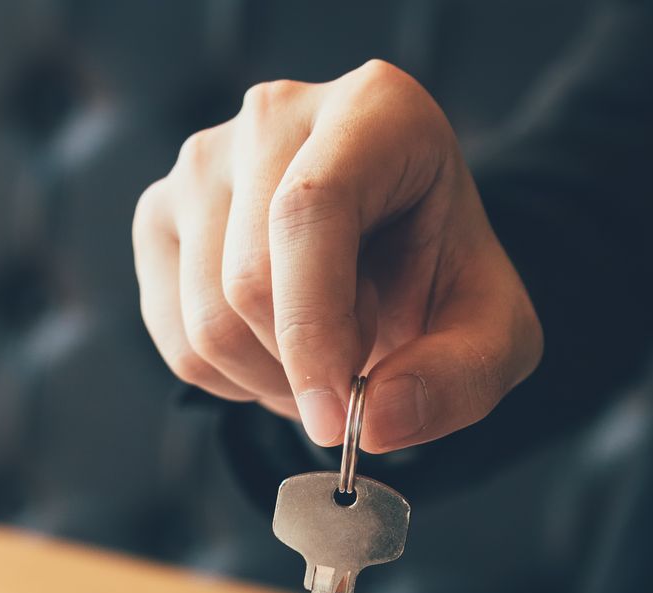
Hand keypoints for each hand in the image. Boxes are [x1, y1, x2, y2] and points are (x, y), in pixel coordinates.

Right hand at [133, 61, 540, 451]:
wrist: (392, 259)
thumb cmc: (438, 279)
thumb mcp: (493, 333)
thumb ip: (458, 378)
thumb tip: (375, 422)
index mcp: (373, 109)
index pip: (309, 212)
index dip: (315, 325)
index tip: (337, 416)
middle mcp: (273, 116)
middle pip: (247, 282)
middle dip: (303, 366)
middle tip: (356, 370)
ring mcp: (202, 163)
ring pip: (205, 323)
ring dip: (270, 380)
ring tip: (322, 353)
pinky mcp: (159, 215)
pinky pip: (174, 340)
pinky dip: (230, 378)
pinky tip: (274, 348)